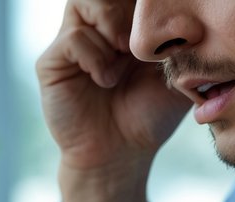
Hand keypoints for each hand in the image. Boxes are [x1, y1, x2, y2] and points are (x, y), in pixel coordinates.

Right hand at [38, 1, 189, 201]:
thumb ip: (177, 36)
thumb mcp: (176, 71)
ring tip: (123, 51)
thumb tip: (182, 9)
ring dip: (111, 22)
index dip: (145, 2)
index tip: (159, 19)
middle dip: (128, 5)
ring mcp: (72, 43)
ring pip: (84, 1)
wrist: (121, 154)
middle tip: (140, 33)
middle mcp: (95, 27)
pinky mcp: (52, 63)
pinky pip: (73, 38)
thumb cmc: (149, 115)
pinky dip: (95, 56)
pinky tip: (106, 79)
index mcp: (124, 24)